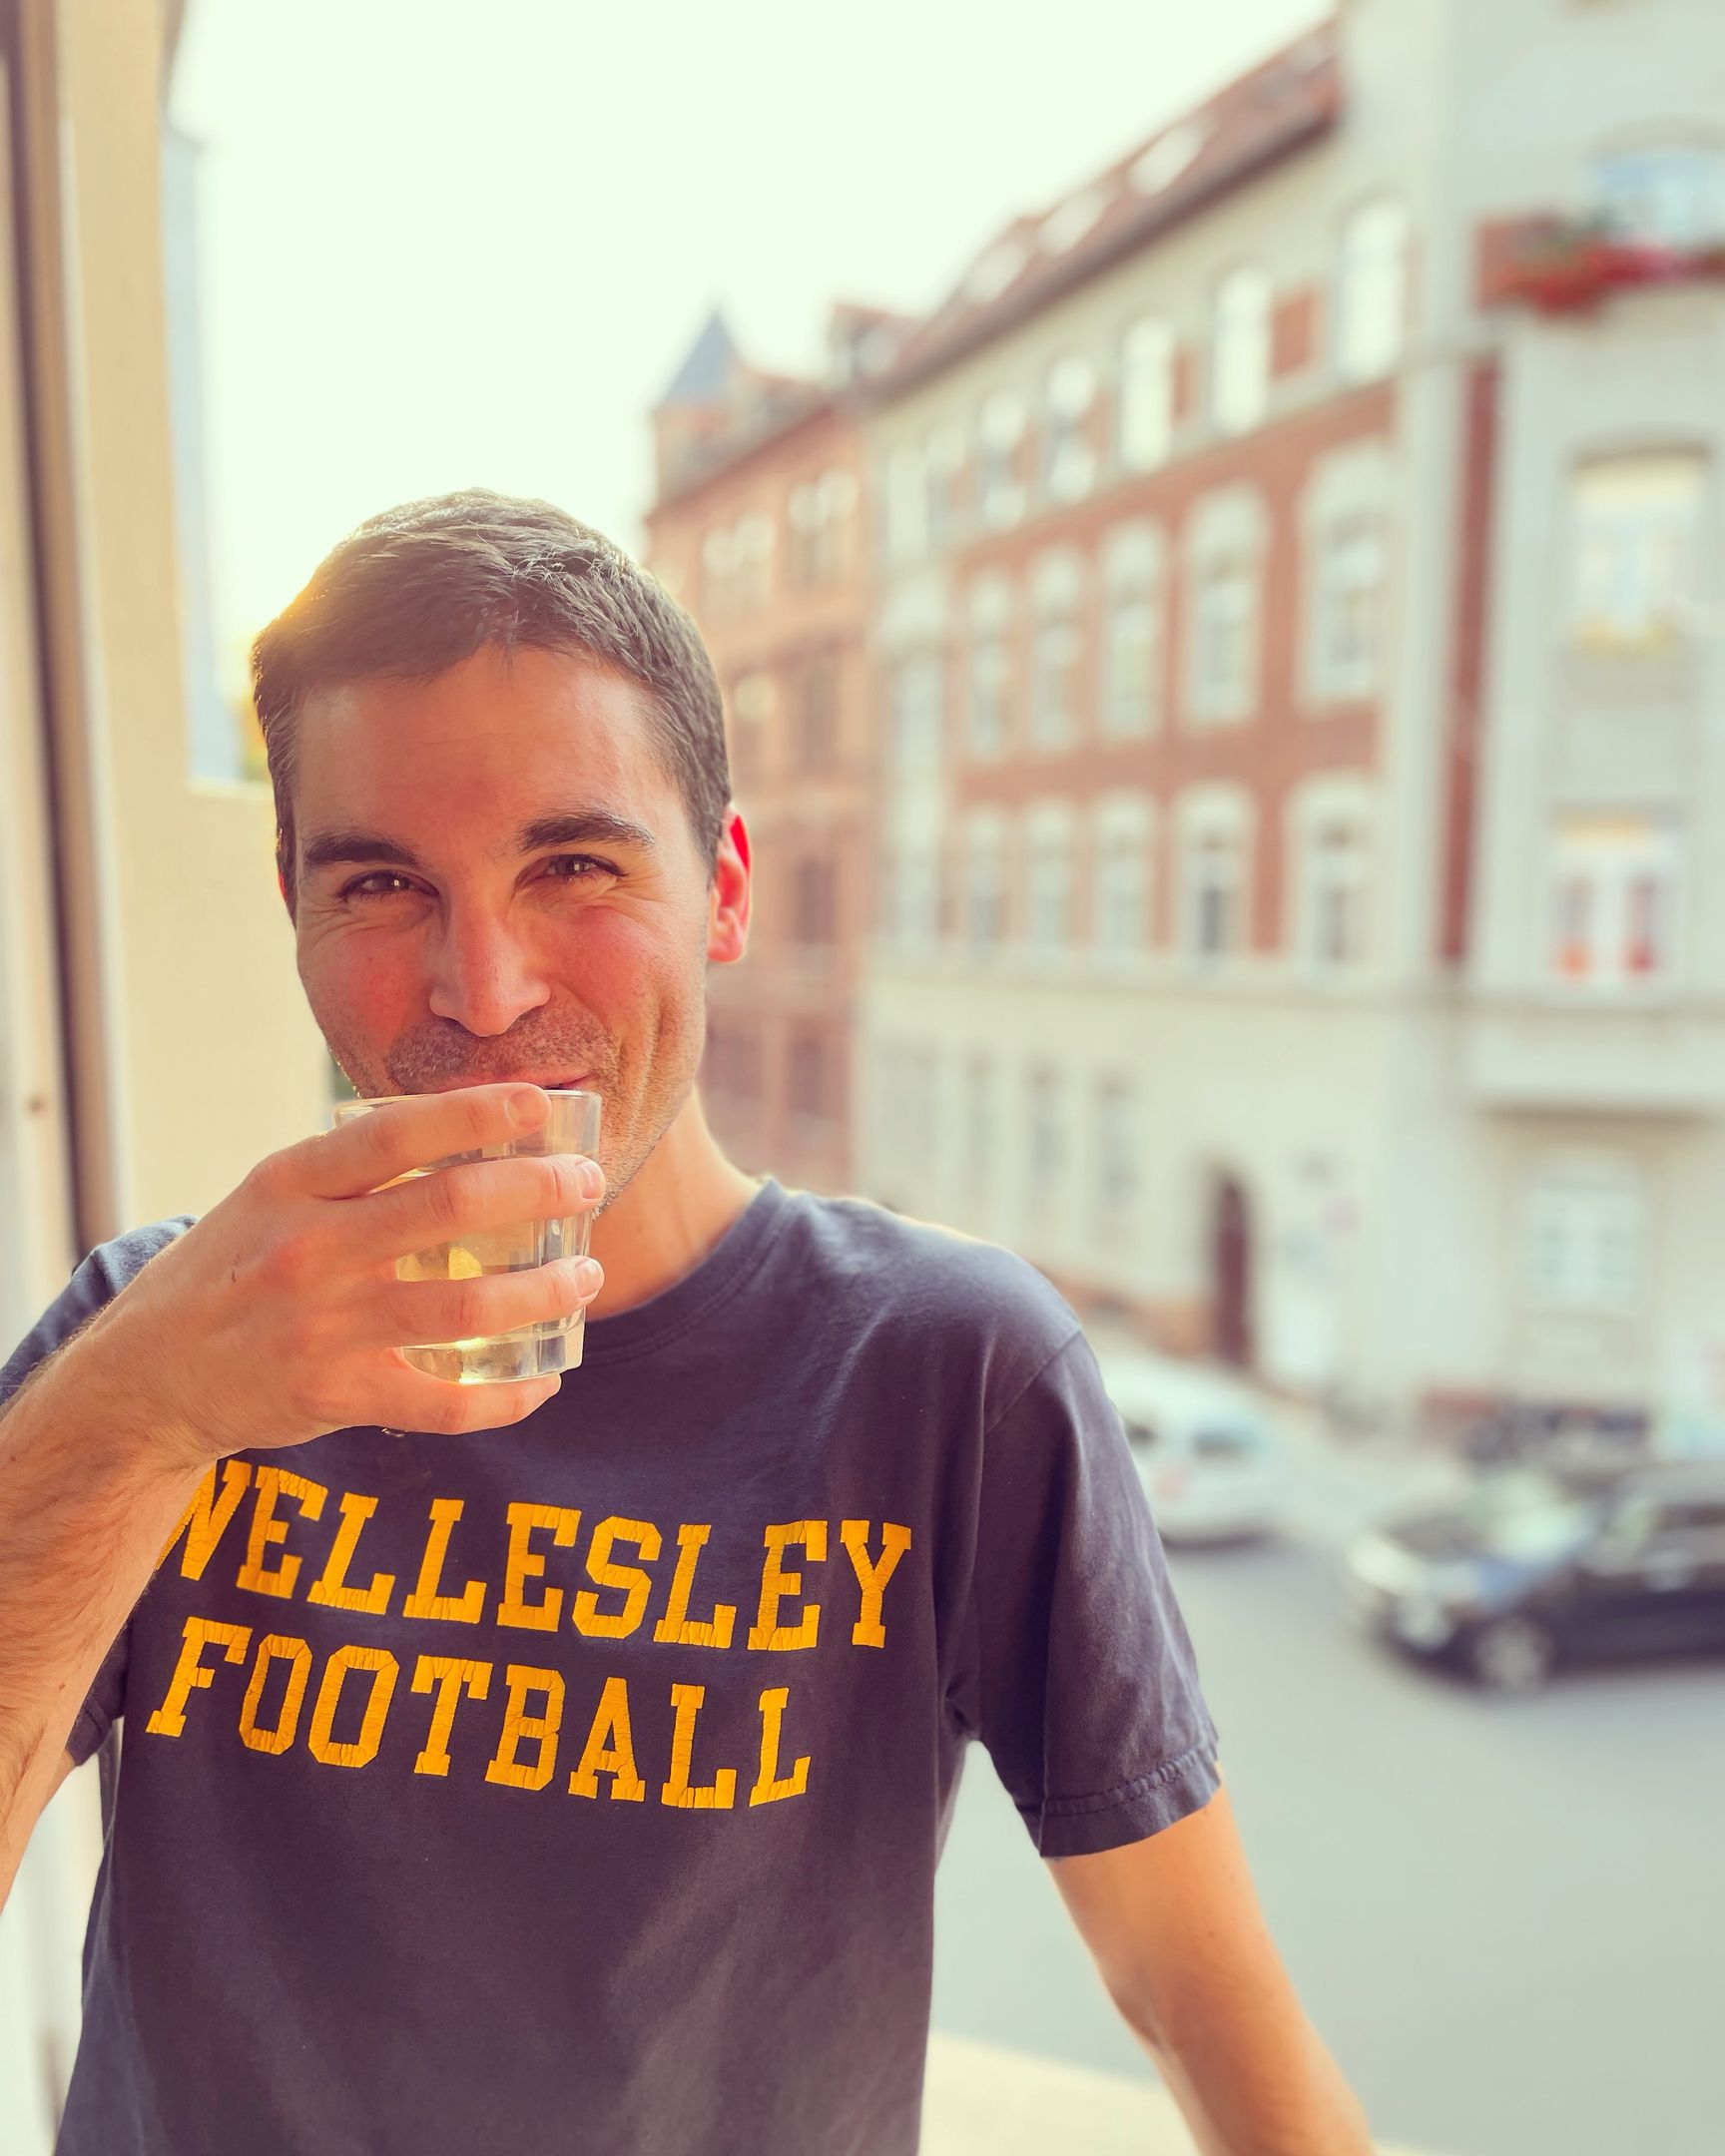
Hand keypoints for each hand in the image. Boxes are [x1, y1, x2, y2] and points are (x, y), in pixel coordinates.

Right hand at [83, 1084, 604, 1470]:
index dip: (477, 1112)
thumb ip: (354, 1166)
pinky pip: (447, 1400)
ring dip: (545, 1290)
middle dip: (539, 1191)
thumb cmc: (234, 1267)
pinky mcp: (337, 1395)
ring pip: (468, 1305)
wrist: (150, 1375)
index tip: (540, 1102)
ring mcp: (325, 1326)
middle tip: (586, 1184)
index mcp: (293, 1183)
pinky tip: (544, 1378)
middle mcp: (310, 1248)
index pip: (397, 1133)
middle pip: (451, 1208)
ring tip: (585, 1277)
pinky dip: (509, 1395)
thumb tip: (466, 1125)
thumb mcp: (272, 1196)